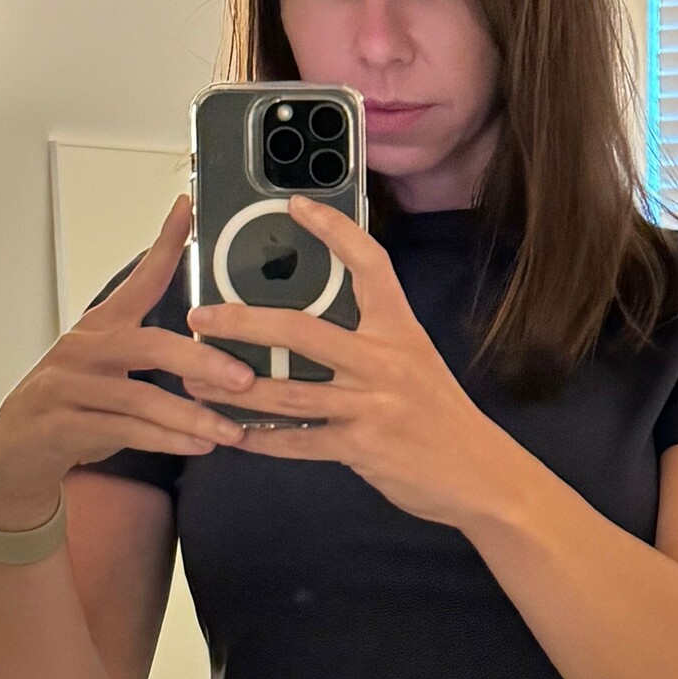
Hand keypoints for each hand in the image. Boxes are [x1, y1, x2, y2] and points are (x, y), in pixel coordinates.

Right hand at [0, 192, 251, 524]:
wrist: (15, 451)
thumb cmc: (71, 406)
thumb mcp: (110, 371)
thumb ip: (153, 356)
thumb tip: (219, 353)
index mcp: (101, 328)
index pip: (139, 279)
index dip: (164, 244)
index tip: (188, 210)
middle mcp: (84, 350)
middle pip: (148, 345)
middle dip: (201, 361)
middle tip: (243, 377)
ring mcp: (68, 386)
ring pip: (140, 397)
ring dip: (191, 417)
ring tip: (229, 430)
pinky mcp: (60, 424)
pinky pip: (123, 432)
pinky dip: (165, 440)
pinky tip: (197, 445)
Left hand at [185, 194, 506, 527]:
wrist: (481, 473)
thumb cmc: (443, 416)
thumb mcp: (417, 362)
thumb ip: (371, 343)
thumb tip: (311, 330)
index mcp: (399, 330)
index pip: (368, 264)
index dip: (334, 230)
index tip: (296, 205)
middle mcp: (383, 361)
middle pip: (301, 330)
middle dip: (243, 322)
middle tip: (200, 317)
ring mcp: (370, 405)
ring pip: (288, 391)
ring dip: (235, 388)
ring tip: (196, 380)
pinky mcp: (360, 447)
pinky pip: (297, 442)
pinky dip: (261, 440)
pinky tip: (231, 435)